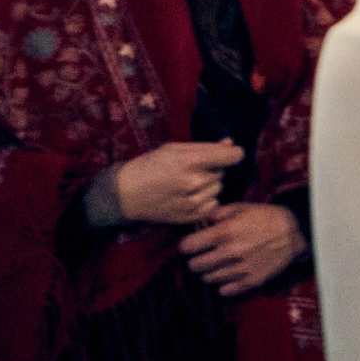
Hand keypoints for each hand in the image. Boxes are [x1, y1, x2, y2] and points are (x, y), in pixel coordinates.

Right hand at [112, 140, 244, 225]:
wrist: (126, 194)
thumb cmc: (149, 166)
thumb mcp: (174, 149)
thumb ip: (205, 147)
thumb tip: (230, 143)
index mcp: (191, 161)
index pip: (231, 156)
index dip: (233, 153)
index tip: (230, 153)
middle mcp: (194, 182)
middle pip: (223, 173)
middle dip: (214, 169)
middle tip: (194, 169)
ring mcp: (192, 202)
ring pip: (218, 189)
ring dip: (209, 185)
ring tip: (189, 183)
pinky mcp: (189, 217)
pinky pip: (211, 205)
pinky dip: (205, 200)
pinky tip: (189, 196)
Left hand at [178, 202, 306, 297]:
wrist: (294, 233)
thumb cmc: (266, 217)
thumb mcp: (242, 207)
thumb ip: (218, 214)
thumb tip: (200, 221)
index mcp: (225, 232)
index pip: (188, 247)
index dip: (187, 245)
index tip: (192, 244)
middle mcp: (230, 252)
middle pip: (194, 266)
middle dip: (196, 260)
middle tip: (203, 255)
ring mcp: (240, 270)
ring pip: (208, 279)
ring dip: (209, 272)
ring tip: (218, 264)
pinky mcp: (251, 282)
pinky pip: (224, 291)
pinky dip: (223, 284)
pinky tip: (229, 274)